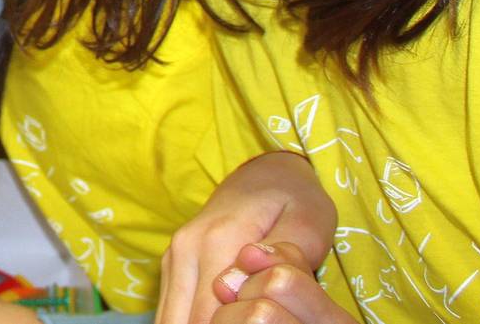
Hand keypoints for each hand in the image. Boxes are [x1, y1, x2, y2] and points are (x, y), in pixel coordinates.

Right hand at [157, 153, 335, 323]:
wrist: (266, 172)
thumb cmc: (295, 201)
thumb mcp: (307, 225)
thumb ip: (282, 261)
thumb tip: (247, 290)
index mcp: (218, 240)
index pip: (212, 316)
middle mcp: (185, 249)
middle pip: (186, 322)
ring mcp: (174, 256)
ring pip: (172, 319)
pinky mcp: (171, 263)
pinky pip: (171, 309)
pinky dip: (191, 323)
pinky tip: (222, 321)